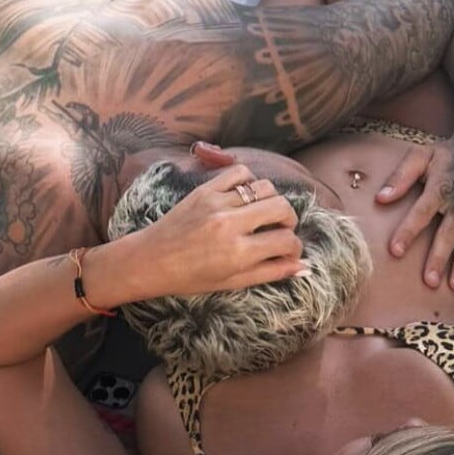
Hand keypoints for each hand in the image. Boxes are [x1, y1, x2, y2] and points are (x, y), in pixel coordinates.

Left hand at [138, 163, 304, 299]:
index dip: (295, 247)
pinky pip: (240, 172)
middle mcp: (230, 224)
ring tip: (262, 213)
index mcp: (238, 253)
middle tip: (280, 229)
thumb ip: (270, 272)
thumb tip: (303, 265)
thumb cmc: (190, 278)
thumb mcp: (232, 283)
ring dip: (271, 200)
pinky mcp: (205, 189)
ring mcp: (217, 202)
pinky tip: (245, 196)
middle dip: (289, 220)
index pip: (286, 241)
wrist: (150, 260)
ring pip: (265, 187)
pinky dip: (250, 181)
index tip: (288, 250)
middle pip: (282, 207)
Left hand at [376, 136, 453, 290]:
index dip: (408, 231)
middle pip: (449, 233)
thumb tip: (379, 198)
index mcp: (442, 186)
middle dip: (439, 257)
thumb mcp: (421, 156)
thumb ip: (401, 176)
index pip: (422, 211)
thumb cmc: (446, 156)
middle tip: (429, 281)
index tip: (395, 251)